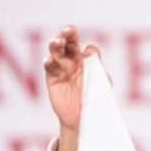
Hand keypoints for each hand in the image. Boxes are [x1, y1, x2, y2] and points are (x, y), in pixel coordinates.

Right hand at [43, 25, 97, 150]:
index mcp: (84, 60)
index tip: (88, 53)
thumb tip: (90, 49)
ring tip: (57, 42)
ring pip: (56, 52)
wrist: (84, 119)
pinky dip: (49, 63)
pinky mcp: (52, 79)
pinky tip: (49, 60)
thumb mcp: (101, 82)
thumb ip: (97, 66)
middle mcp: (71, 61)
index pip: (83, 46)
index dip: (85, 46)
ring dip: (56, 45)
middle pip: (68, 43)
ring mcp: (61, 69)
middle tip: (68, 30)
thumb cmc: (95, 100)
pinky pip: (49, 68)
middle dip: (67, 34)